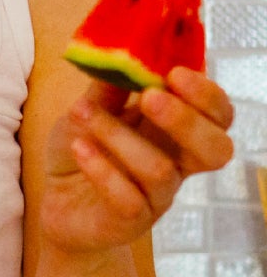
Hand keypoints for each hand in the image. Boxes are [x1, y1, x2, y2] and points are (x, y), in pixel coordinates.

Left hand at [42, 66, 234, 255]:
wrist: (57, 206)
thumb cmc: (83, 152)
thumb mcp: (89, 112)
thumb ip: (107, 89)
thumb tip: (119, 55)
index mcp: (177, 133)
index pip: (218, 116)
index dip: (207, 95)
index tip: (175, 72)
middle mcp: (176, 165)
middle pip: (216, 149)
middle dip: (187, 120)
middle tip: (151, 98)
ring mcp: (156, 196)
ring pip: (160, 169)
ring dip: (120, 137)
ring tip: (81, 114)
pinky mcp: (130, 221)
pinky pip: (128, 199)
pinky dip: (102, 170)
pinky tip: (79, 148)